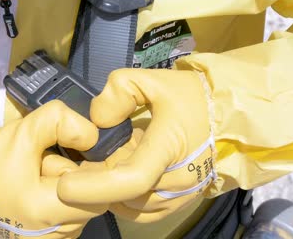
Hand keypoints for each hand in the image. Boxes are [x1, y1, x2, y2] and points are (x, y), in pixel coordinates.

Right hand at [0, 101, 106, 238]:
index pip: (97, 194)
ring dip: (66, 192)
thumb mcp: (23, 129)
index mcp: (43, 211)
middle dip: (73, 179)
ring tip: (37, 179)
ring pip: (78, 211)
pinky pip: (66, 220)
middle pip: (88, 203)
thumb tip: (92, 136)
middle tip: (45, 164)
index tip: (71, 156)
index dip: (89, 171)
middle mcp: (47, 236)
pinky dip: (58, 203)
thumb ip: (61, 123)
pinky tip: (37, 191)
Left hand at [58, 69, 215, 222]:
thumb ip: (120, 90)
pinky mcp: (180, 202)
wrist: (227, 117)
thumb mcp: (153, 80)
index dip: (95, 187)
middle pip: (125, 198)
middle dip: (94, 187)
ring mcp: (181, 196)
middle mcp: (178, 180)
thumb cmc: (192, 99)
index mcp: (170, 147)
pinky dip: (124, 201)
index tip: (65, 186)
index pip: (132, 178)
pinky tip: (116, 181)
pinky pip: (144, 213)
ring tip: (100, 169)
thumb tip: (98, 119)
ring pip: (132, 208)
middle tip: (77, 167)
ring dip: (109, 194)